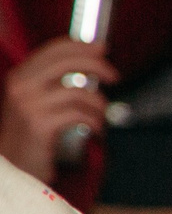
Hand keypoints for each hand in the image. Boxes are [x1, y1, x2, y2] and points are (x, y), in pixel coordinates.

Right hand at [0, 37, 112, 178]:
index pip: (52, 50)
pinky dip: (94, 121)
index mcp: (20, 77)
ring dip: (99, 104)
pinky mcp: (39, 125)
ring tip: (101, 115)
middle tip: (114, 76)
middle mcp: (21, 87)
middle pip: (66, 63)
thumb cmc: (30, 136)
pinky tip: (96, 129)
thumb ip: (55, 83)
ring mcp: (28, 106)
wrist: (14, 167)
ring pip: (78, 92)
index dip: (81, 46)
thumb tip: (90, 65)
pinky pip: (79, 114)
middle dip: (97, 66)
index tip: (102, 48)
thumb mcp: (36, 103)